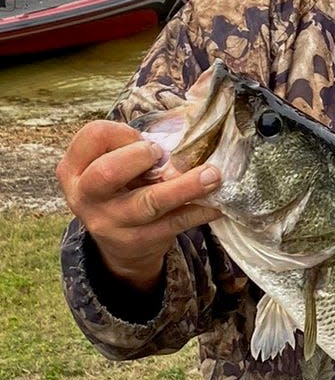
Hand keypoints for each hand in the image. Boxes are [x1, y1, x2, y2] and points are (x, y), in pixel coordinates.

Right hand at [56, 119, 222, 291]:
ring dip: (185, 186)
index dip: (123, 133)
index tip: (143, 141)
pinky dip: (198, 211)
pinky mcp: (138, 241)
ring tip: (213, 176)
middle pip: (108, 171)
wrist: (120, 246)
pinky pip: (174, 223)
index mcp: (74, 169)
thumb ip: (131, 150)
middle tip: (162, 155)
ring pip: (149, 202)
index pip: (93, 136)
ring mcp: (111, 223)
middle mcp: (85, 197)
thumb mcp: (112, 167)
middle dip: (141, 156)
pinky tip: (215, 202)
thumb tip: (180, 138)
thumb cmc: (121, 190)